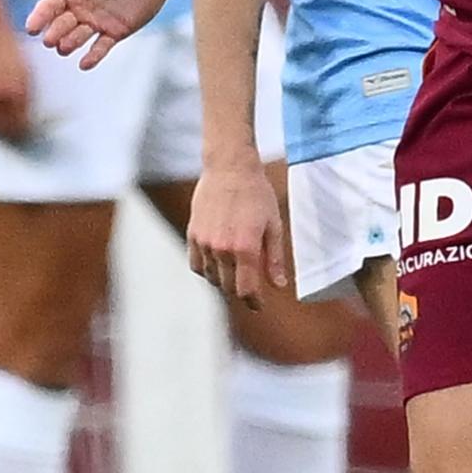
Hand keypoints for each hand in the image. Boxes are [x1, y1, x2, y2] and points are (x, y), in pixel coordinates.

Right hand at [18, 0, 177, 68]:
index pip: (49, 7)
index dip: (39, 17)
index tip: (30, 28)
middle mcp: (80, 9)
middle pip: (61, 25)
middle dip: (55, 33)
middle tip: (49, 40)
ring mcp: (97, 22)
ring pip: (78, 37)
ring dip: (70, 43)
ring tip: (64, 48)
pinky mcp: (116, 31)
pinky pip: (101, 46)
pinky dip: (93, 56)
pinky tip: (84, 64)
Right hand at [185, 151, 292, 307]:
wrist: (229, 167)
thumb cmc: (257, 194)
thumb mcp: (274, 226)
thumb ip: (275, 259)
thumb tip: (278, 285)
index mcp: (245, 248)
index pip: (246, 290)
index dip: (254, 302)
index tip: (259, 305)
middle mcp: (221, 249)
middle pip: (228, 287)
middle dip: (240, 291)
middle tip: (250, 287)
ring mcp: (204, 242)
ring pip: (211, 277)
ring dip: (223, 280)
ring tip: (234, 272)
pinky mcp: (193, 234)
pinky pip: (196, 264)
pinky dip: (206, 269)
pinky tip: (216, 263)